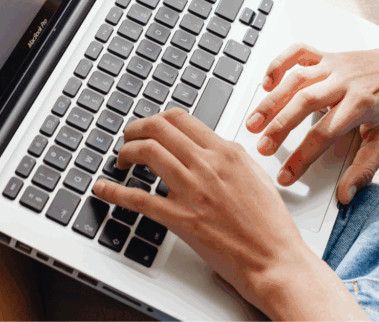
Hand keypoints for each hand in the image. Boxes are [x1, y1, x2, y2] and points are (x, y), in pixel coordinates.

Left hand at [93, 109, 363, 318]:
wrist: (275, 259)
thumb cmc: (269, 224)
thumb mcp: (255, 175)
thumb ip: (230, 157)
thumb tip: (209, 147)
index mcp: (226, 152)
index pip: (180, 119)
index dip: (156, 119)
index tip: (149, 128)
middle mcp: (207, 165)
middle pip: (158, 127)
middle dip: (135, 129)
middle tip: (128, 139)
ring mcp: (192, 190)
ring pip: (147, 152)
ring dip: (126, 152)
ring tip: (121, 160)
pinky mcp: (181, 218)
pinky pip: (138, 198)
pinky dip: (114, 191)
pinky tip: (103, 189)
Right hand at [246, 41, 378, 203]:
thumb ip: (365, 169)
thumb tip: (346, 194)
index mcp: (360, 105)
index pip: (322, 135)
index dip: (301, 158)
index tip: (286, 175)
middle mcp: (343, 82)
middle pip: (302, 103)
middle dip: (278, 127)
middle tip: (262, 147)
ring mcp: (333, 66)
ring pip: (294, 79)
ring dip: (271, 100)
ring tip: (254, 121)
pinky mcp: (327, 55)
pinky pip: (298, 53)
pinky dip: (279, 63)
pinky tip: (267, 82)